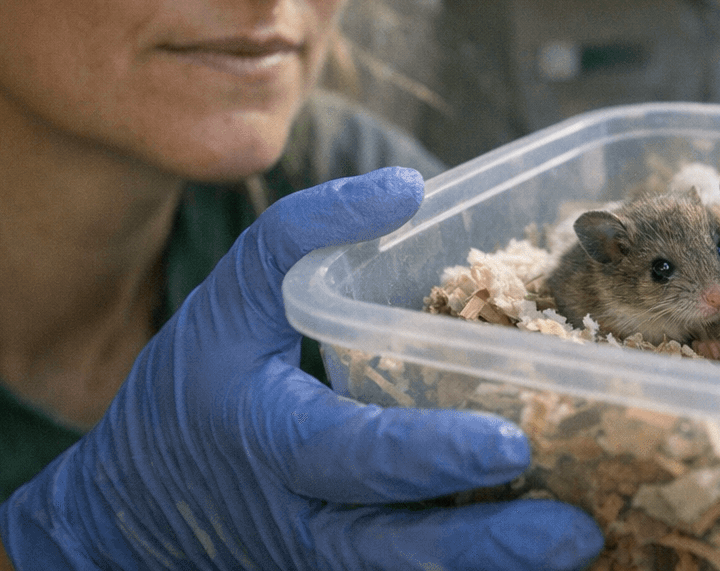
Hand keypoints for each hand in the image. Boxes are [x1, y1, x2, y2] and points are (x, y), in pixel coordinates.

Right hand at [0, 167, 603, 570]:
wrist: (134, 509)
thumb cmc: (194, 386)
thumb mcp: (228, 295)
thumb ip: (306, 230)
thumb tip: (410, 186)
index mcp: (269, 440)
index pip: (352, 456)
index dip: (429, 456)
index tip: (509, 446)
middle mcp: (299, 520)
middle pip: (398, 548)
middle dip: (488, 544)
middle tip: (574, 527)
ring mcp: (323, 566)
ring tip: (585, 543)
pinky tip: (546, 562)